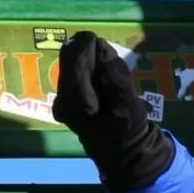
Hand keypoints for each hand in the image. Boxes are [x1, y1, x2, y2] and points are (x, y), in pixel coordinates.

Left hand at [54, 32, 174, 191]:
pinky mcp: (67, 97)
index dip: (88, 47)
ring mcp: (63, 99)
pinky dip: (88, 66)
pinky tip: (101, 75)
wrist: (122, 152)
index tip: (100, 41)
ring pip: (71, 62)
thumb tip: (105, 55)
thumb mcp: (130, 105)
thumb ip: (118, 79)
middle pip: (69, 60)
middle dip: (87, 51)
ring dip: (89, 58)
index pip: (76, 64)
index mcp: (75, 103)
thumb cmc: (128, 131)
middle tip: (105, 52)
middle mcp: (63, 100)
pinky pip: (75, 70)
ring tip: (106, 66)